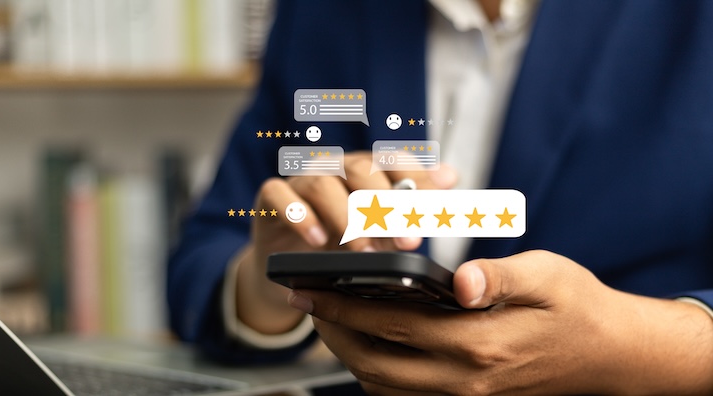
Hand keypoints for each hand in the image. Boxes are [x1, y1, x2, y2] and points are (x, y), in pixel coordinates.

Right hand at [236, 152, 456, 333]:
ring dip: (345, 216)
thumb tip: (451, 176)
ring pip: (322, 183)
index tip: (436, 207)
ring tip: (362, 249)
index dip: (416, 179)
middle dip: (386, 205)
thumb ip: (411, 206)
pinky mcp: (270, 198)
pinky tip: (318, 240)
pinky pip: (279, 194)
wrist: (293, 266)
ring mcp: (300, 180)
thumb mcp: (381, 231)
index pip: (393, 161)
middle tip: (407, 239)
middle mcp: (334, 168)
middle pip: (359, 169)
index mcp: (365, 170)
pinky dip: (299, 215)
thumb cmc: (342, 243)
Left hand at [289, 250, 712, 393]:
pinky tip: (368, 346)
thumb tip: (458, 281)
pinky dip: (376, 375)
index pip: (391, 324)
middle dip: (333, 332)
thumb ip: (498, 276)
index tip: (311, 288)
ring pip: (385, 386)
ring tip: (329, 320)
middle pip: (375, 362)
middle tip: (307, 301)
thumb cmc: (578, 306)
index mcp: (479, 343)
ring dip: (349, 355)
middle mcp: (466, 380)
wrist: (610, 355)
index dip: (344, 306)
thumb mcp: (547, 275)